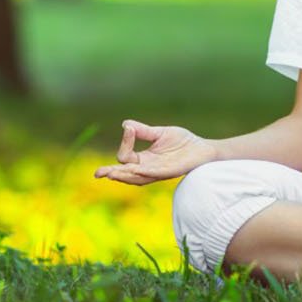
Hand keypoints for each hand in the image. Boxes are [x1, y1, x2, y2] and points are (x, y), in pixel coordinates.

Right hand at [92, 119, 216, 184]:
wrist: (203, 148)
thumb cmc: (183, 142)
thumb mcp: (159, 133)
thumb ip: (143, 131)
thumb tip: (125, 124)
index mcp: (144, 160)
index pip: (125, 157)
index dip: (125, 142)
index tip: (129, 128)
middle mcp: (148, 168)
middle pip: (124, 173)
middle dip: (111, 173)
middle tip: (97, 173)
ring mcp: (157, 172)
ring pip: (135, 177)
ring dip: (123, 176)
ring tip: (110, 174)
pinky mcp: (169, 172)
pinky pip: (153, 174)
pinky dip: (142, 172)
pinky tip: (135, 170)